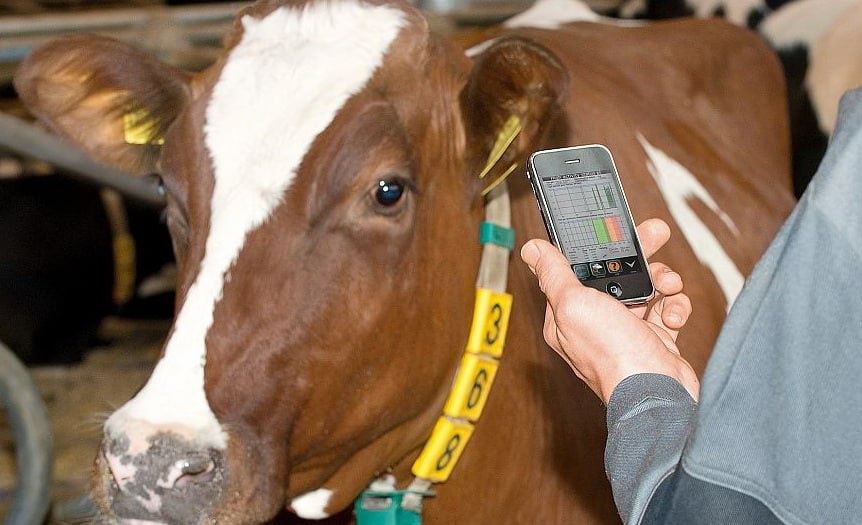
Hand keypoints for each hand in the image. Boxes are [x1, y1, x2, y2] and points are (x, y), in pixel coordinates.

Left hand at [520, 218, 698, 403]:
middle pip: (614, 274)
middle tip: (655, 234)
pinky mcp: (653, 340)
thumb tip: (532, 250)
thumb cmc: (613, 356)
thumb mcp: (573, 305)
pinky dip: (675, 307)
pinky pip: (666, 310)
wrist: (657, 395)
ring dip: (661, 280)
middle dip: (638, 253)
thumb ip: (554, 274)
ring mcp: (624, 331)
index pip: (576, 269)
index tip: (612, 228)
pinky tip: (673, 315)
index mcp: (566, 314)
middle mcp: (594, 322)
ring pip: (644, 288)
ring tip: (668, 284)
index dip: (596, 247)